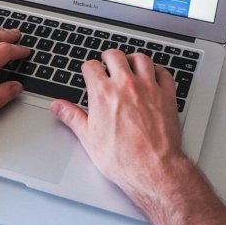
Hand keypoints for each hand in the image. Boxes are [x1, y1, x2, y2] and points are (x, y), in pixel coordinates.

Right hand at [49, 49, 183, 191]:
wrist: (153, 169)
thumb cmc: (122, 158)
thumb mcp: (88, 138)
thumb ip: (72, 117)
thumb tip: (58, 107)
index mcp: (103, 93)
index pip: (91, 66)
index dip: (88, 68)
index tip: (89, 72)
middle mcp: (125, 85)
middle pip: (115, 56)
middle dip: (108, 57)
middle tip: (107, 62)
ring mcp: (148, 88)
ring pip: (141, 59)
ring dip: (133, 59)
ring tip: (130, 63)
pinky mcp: (167, 96)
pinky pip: (164, 73)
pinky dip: (158, 71)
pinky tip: (154, 76)